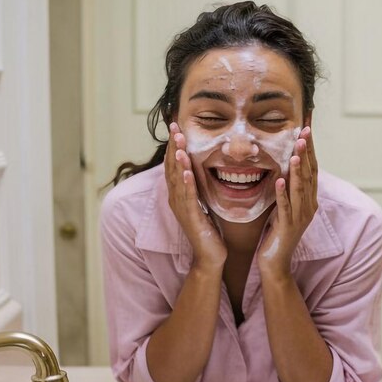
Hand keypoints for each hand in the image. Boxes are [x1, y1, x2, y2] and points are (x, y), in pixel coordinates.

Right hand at [164, 122, 226, 269]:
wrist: (210, 256)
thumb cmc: (208, 229)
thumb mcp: (202, 202)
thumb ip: (198, 186)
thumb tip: (200, 168)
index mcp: (178, 193)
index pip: (173, 164)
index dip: (174, 145)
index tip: (176, 126)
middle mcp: (176, 198)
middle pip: (172, 167)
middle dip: (174, 146)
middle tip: (174, 126)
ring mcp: (182, 208)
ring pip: (178, 179)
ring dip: (178, 159)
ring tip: (179, 142)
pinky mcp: (191, 218)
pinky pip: (188, 197)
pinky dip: (187, 183)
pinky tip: (187, 171)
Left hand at [259, 126, 317, 277]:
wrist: (275, 263)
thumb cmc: (277, 233)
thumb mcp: (284, 206)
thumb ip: (288, 188)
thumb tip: (287, 165)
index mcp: (309, 199)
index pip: (312, 168)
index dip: (310, 147)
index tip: (307, 127)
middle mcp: (309, 206)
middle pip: (310, 174)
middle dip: (308, 152)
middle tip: (306, 131)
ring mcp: (300, 217)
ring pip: (301, 189)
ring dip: (299, 169)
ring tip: (297, 151)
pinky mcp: (288, 227)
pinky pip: (286, 207)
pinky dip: (283, 193)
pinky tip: (280, 180)